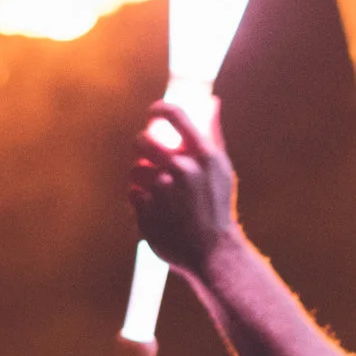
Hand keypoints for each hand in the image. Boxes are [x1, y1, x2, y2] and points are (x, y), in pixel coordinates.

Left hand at [128, 101, 239, 275]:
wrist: (214, 253)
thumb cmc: (218, 208)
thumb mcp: (222, 170)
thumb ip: (213, 134)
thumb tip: (212, 101)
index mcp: (203, 155)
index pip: (174, 115)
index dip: (158, 109)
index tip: (153, 113)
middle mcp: (183, 170)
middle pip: (143, 140)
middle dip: (142, 146)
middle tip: (149, 156)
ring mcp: (163, 191)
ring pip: (135, 170)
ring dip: (142, 178)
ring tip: (160, 193)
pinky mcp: (147, 210)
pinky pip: (133, 193)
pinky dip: (142, 200)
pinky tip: (158, 211)